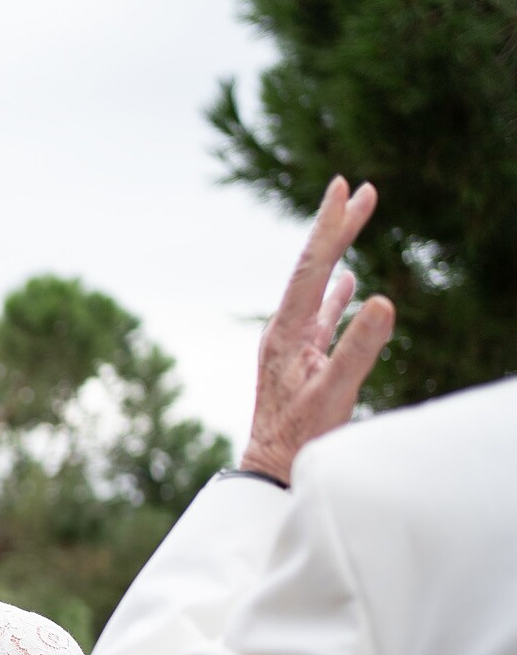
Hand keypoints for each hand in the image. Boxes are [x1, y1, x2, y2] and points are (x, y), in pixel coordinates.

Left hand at [243, 176, 396, 483]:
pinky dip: (336, 295)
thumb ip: (357, 349)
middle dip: (336, 227)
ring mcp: (292, 344)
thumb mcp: (333, 393)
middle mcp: (284, 330)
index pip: (311, 267)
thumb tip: (383, 300)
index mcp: (286, 331)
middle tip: (357, 187)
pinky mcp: (301, 359)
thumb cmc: (300, 436)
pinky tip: (348, 282)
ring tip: (353, 219)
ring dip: (338, 253)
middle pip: (313, 268)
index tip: (342, 187)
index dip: (329, 226)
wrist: (271, 468)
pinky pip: (322, 316)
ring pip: (318, 287)